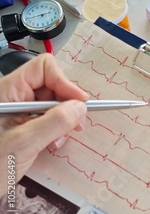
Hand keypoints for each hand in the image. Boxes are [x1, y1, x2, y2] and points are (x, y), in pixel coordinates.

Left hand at [0, 54, 87, 194]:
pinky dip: (56, 130)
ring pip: (51, 104)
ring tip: (61, 139)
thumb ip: (54, 122)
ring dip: (63, 120)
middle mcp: (12, 98)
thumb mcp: (24, 143)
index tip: (78, 103)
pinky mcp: (20, 127)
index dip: (64, 82)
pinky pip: (46, 119)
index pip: (43, 69)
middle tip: (77, 123)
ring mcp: (16, 113)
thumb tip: (80, 107)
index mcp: (6, 92)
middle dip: (67, 104)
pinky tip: (52, 144)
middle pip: (50, 85)